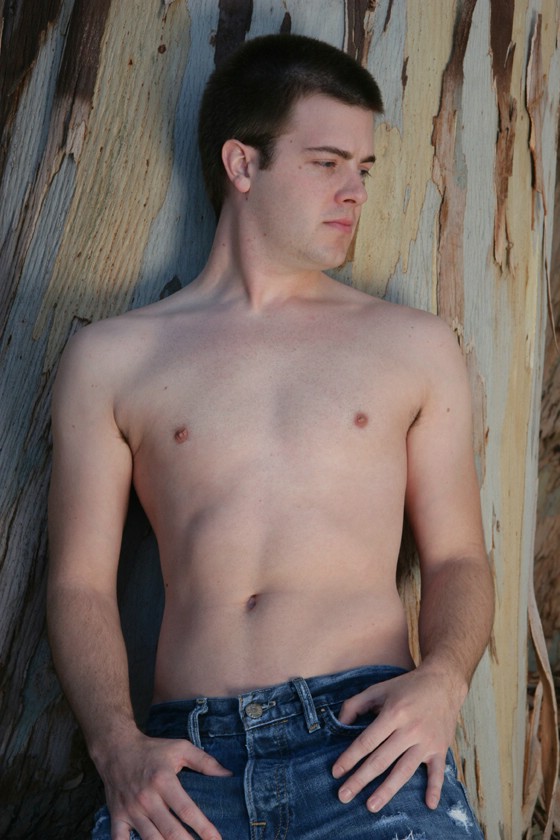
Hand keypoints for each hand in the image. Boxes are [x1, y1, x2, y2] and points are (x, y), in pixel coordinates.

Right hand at [98, 730, 230, 839]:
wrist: (116, 748)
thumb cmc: (152, 749)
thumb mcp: (180, 748)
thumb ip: (205, 761)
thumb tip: (228, 775)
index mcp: (164, 780)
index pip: (187, 810)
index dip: (203, 828)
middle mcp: (147, 798)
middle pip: (170, 831)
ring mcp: (131, 810)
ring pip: (151, 839)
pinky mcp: (117, 816)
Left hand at [331, 665, 465, 812]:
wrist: (443, 682)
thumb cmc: (407, 687)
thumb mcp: (379, 688)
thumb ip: (356, 704)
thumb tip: (340, 723)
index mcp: (394, 713)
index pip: (367, 741)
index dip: (350, 757)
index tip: (336, 772)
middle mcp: (410, 729)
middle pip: (382, 759)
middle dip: (361, 779)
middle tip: (344, 795)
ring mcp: (427, 741)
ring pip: (404, 770)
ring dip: (387, 790)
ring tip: (371, 806)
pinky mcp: (441, 748)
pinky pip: (438, 772)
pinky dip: (435, 789)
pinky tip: (428, 805)